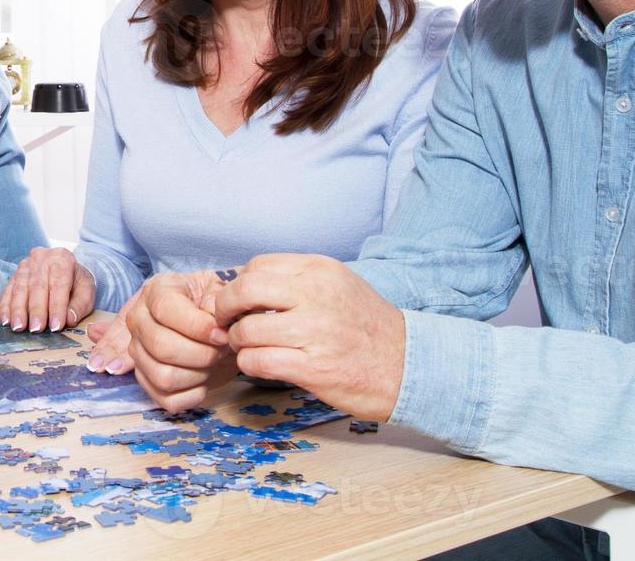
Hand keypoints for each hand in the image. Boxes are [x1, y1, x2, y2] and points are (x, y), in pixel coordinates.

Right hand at [0, 246, 94, 332]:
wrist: (64, 269)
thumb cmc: (76, 282)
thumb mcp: (87, 290)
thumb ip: (80, 305)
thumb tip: (69, 319)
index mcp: (62, 258)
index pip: (59, 283)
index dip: (57, 306)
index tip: (56, 326)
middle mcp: (42, 258)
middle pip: (37, 285)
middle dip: (36, 310)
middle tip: (36, 329)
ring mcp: (25, 265)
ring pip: (20, 288)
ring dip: (18, 310)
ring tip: (19, 327)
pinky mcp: (14, 275)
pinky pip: (8, 291)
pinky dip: (6, 307)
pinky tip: (6, 321)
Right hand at [125, 270, 235, 411]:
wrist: (214, 328)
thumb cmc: (214, 306)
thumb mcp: (219, 290)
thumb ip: (217, 297)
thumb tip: (212, 316)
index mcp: (154, 292)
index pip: (164, 309)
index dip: (197, 326)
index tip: (221, 334)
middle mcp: (138, 320)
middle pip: (161, 346)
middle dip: (201, 354)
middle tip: (220, 349)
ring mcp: (138, 353)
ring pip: (163, 377)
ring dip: (198, 375)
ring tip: (212, 363)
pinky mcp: (146, 381)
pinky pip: (167, 400)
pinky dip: (193, 395)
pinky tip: (204, 381)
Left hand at [214, 254, 405, 420]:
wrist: (410, 366)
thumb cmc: (368, 327)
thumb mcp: (338, 286)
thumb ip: (297, 281)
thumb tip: (247, 283)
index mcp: (320, 270)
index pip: (257, 266)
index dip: (237, 285)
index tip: (236, 302)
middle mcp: (316, 295)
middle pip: (244, 290)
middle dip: (225, 308)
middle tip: (226, 322)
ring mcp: (315, 332)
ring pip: (247, 329)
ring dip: (238, 342)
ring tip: (247, 347)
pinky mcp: (314, 368)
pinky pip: (258, 361)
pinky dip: (249, 364)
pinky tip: (259, 365)